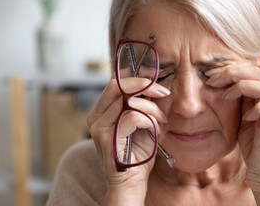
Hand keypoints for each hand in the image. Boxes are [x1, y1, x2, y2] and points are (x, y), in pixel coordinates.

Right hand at [87, 74, 169, 204]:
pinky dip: (149, 120)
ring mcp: (99, 127)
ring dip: (151, 108)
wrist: (131, 182)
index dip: (137, 78)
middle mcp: (96, 117)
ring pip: (128, 100)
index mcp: (103, 111)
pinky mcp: (106, 138)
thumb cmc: (138, 153)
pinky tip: (155, 129)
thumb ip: (144, 105)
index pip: (116, 83)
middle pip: (117, 85)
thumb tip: (155, 85)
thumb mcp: (143, 124)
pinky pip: (133, 117)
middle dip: (145, 85)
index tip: (156, 82)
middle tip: (163, 93)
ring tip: (161, 120)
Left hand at [205, 61, 259, 204]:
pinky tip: (244, 117)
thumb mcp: (242, 118)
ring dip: (241, 86)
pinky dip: (254, 109)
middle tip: (212, 79)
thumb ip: (239, 101)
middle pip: (258, 72)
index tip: (210, 74)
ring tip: (224, 95)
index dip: (231, 69)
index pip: (252, 71)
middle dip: (232, 72)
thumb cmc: (253, 146)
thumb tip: (222, 84)